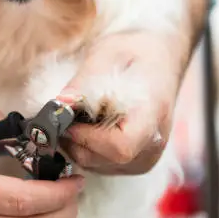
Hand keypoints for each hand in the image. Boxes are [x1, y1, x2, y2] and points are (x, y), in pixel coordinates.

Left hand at [57, 31, 183, 174]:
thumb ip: (83, 83)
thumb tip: (58, 105)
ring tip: (78, 114)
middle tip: (65, 111)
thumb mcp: (107, 55)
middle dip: (73, 138)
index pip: (120, 147)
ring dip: (75, 142)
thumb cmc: (135, 52)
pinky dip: (84, 146)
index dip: (86, 137)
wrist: (159, 59)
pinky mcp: (134, 163)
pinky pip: (100, 164)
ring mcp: (144, 158)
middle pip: (102, 159)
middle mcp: (152, 145)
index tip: (70, 117)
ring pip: (95, 164)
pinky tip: (86, 124)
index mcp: (152, 115)